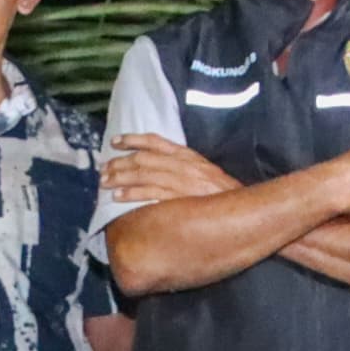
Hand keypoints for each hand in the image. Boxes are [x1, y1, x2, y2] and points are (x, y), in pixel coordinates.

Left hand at [104, 133, 238, 206]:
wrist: (246, 210)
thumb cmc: (225, 195)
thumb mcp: (206, 172)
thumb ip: (186, 167)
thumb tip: (161, 167)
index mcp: (189, 156)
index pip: (157, 142)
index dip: (134, 140)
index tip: (116, 141)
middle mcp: (184, 166)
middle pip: (144, 159)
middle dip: (120, 162)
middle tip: (103, 167)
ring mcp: (182, 183)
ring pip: (143, 175)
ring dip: (120, 178)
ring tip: (104, 181)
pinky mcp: (181, 200)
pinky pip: (150, 195)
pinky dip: (132, 195)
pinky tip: (117, 198)